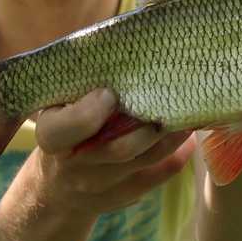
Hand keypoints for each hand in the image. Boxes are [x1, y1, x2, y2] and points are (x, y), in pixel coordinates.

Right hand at [32, 88, 194, 214]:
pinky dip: (178, 155)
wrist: (56, 186)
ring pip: (146, 159)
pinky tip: (188, 137)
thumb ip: (82, 83)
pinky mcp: (119, 197)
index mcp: (52, 135)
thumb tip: (118, 42)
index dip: (93, 111)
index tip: (110, 93)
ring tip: (189, 112)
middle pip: (120, 148)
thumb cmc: (65, 127)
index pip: (72, 127)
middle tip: (173, 98)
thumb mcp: (59, 106)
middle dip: (150, 123)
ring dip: (173, 135)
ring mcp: (97, 186)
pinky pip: (157, 177)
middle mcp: (73, 164)